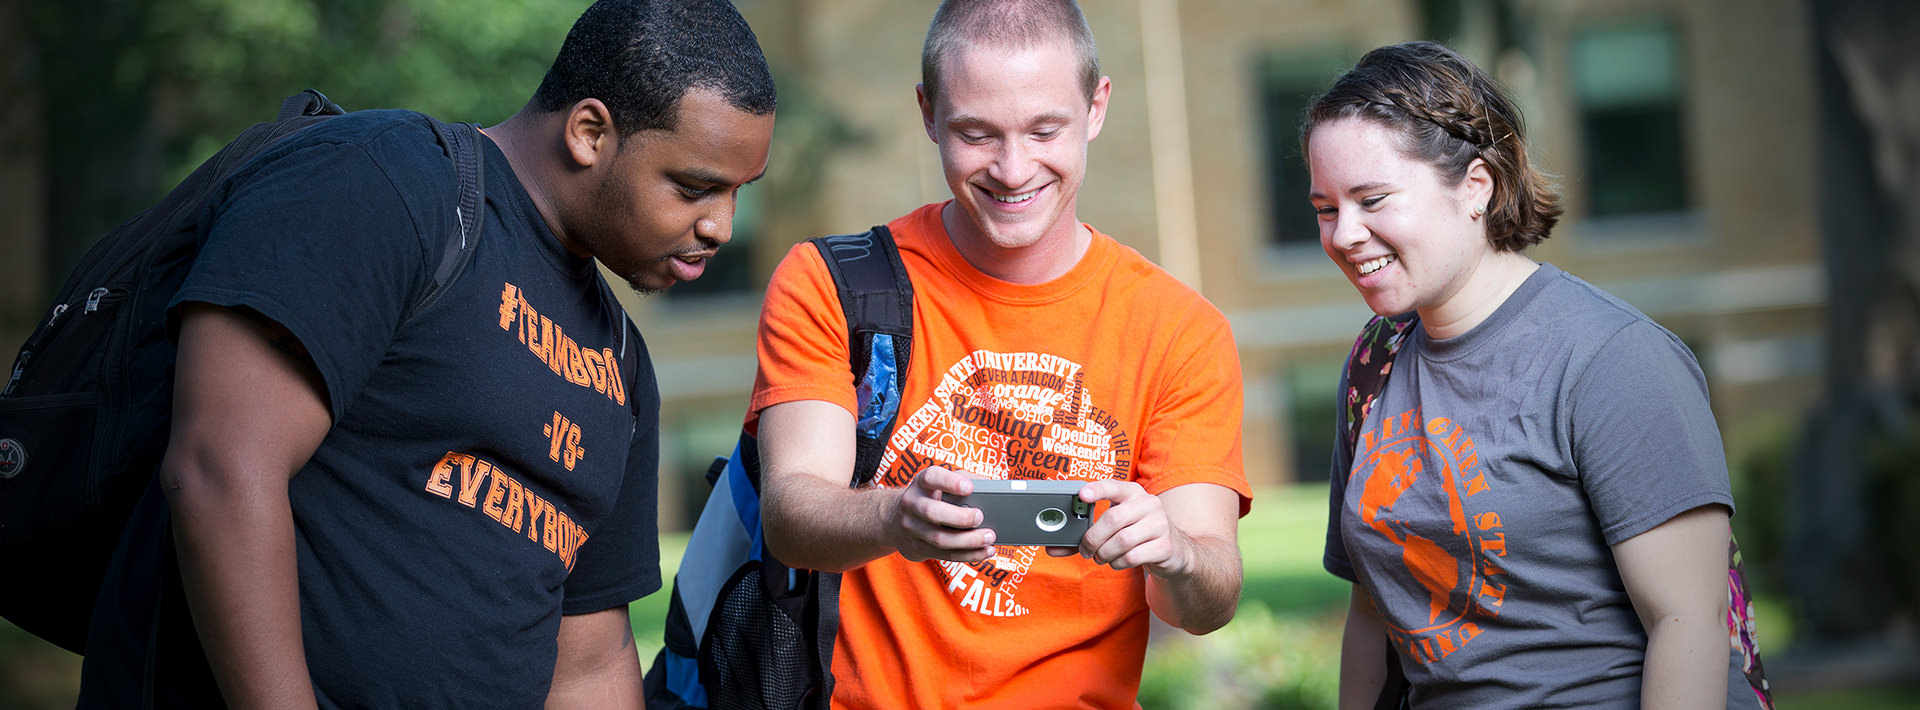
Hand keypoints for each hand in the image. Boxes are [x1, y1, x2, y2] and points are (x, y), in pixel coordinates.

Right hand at [889, 465, 995, 562]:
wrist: (895, 520)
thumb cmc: (930, 497)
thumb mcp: (941, 483)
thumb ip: (964, 478)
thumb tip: (991, 485)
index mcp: (920, 483)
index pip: (931, 477)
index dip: (950, 482)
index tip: (969, 487)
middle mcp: (911, 504)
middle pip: (932, 512)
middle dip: (960, 518)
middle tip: (980, 517)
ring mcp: (911, 528)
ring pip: (940, 539)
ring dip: (968, 541)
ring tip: (989, 537)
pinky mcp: (917, 548)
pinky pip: (945, 555)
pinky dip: (968, 555)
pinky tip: (986, 551)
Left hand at [1047, 480, 1191, 577]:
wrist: (1173, 551)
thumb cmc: (1135, 534)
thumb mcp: (1114, 528)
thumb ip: (1083, 535)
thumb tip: (1052, 548)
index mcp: (1133, 492)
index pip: (1114, 486)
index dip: (1097, 489)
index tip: (1082, 495)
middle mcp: (1148, 504)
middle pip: (1113, 519)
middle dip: (1093, 538)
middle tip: (1086, 550)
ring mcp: (1160, 524)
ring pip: (1122, 541)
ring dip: (1105, 553)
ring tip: (1101, 557)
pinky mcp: (1165, 545)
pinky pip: (1132, 556)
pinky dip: (1118, 563)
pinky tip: (1117, 562)